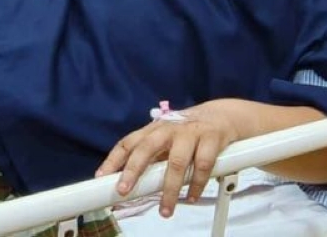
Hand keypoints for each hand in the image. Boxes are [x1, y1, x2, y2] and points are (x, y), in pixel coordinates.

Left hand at [96, 114, 237, 217]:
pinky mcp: (212, 138)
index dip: (114, 159)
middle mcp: (170, 129)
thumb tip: (130, 185)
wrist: (224, 115)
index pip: (129, 142)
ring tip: (166, 210)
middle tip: (124, 191)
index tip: (102, 177)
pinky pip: (202, 164)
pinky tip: (191, 196)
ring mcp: (191, 132)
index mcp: (155, 129)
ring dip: (169, 189)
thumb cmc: (190, 132)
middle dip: (134, 170)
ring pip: (176, 161)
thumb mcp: (167, 139)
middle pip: (147, 147)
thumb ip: (152, 158)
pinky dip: (196, 184)